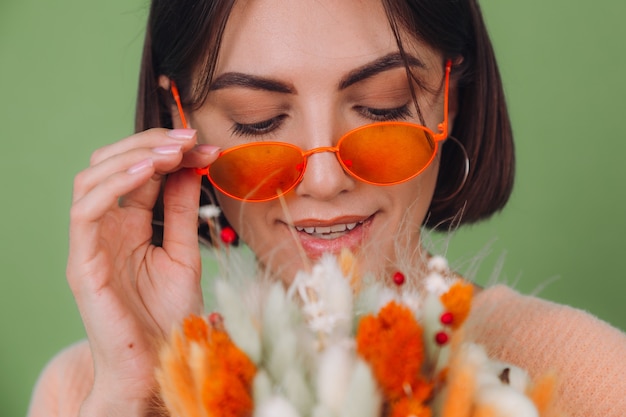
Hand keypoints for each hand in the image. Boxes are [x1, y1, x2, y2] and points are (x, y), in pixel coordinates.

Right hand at [67, 128, 218, 414]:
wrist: (159, 363)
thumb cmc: (169, 314)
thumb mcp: (184, 252)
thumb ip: (183, 211)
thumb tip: (193, 165)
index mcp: (128, 223)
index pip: (140, 172)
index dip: (170, 152)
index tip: (206, 146)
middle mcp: (105, 227)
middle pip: (111, 164)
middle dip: (150, 144)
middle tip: (189, 139)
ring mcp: (91, 243)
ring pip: (91, 178)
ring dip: (133, 157)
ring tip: (172, 152)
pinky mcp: (82, 263)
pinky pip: (85, 212)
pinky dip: (113, 185)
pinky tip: (148, 173)